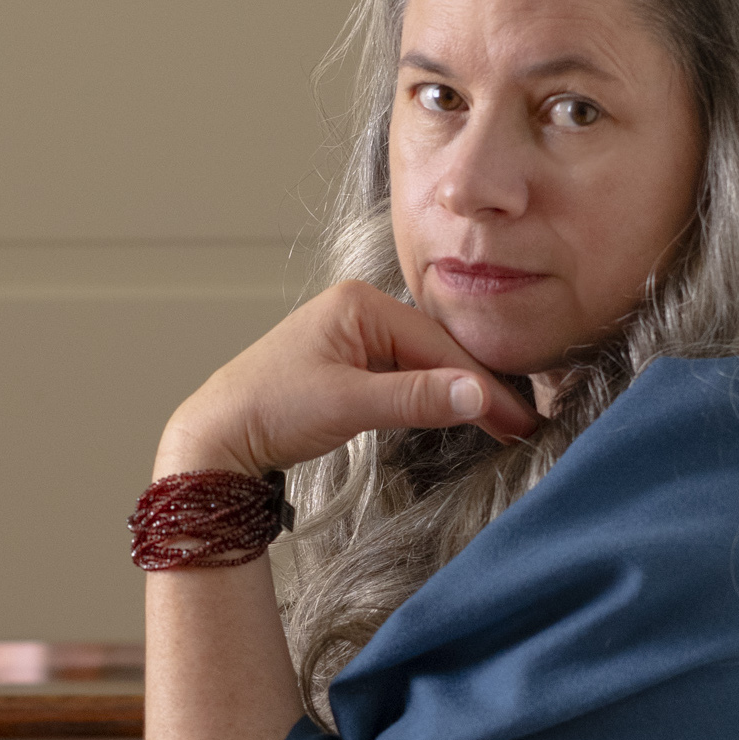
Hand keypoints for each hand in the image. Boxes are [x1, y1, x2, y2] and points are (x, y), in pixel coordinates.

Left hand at [155, 280, 540, 478]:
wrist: (217, 436)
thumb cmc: (268, 410)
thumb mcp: (348, 404)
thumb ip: (415, 398)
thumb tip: (479, 395)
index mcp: (360, 303)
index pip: (438, 345)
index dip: (482, 386)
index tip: (520, 419)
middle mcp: (358, 310)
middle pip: (435, 352)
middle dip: (476, 390)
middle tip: (521, 427)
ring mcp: (352, 336)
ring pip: (422, 365)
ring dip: (457, 395)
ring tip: (500, 425)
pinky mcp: (347, 363)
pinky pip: (403, 376)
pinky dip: (430, 398)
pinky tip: (455, 415)